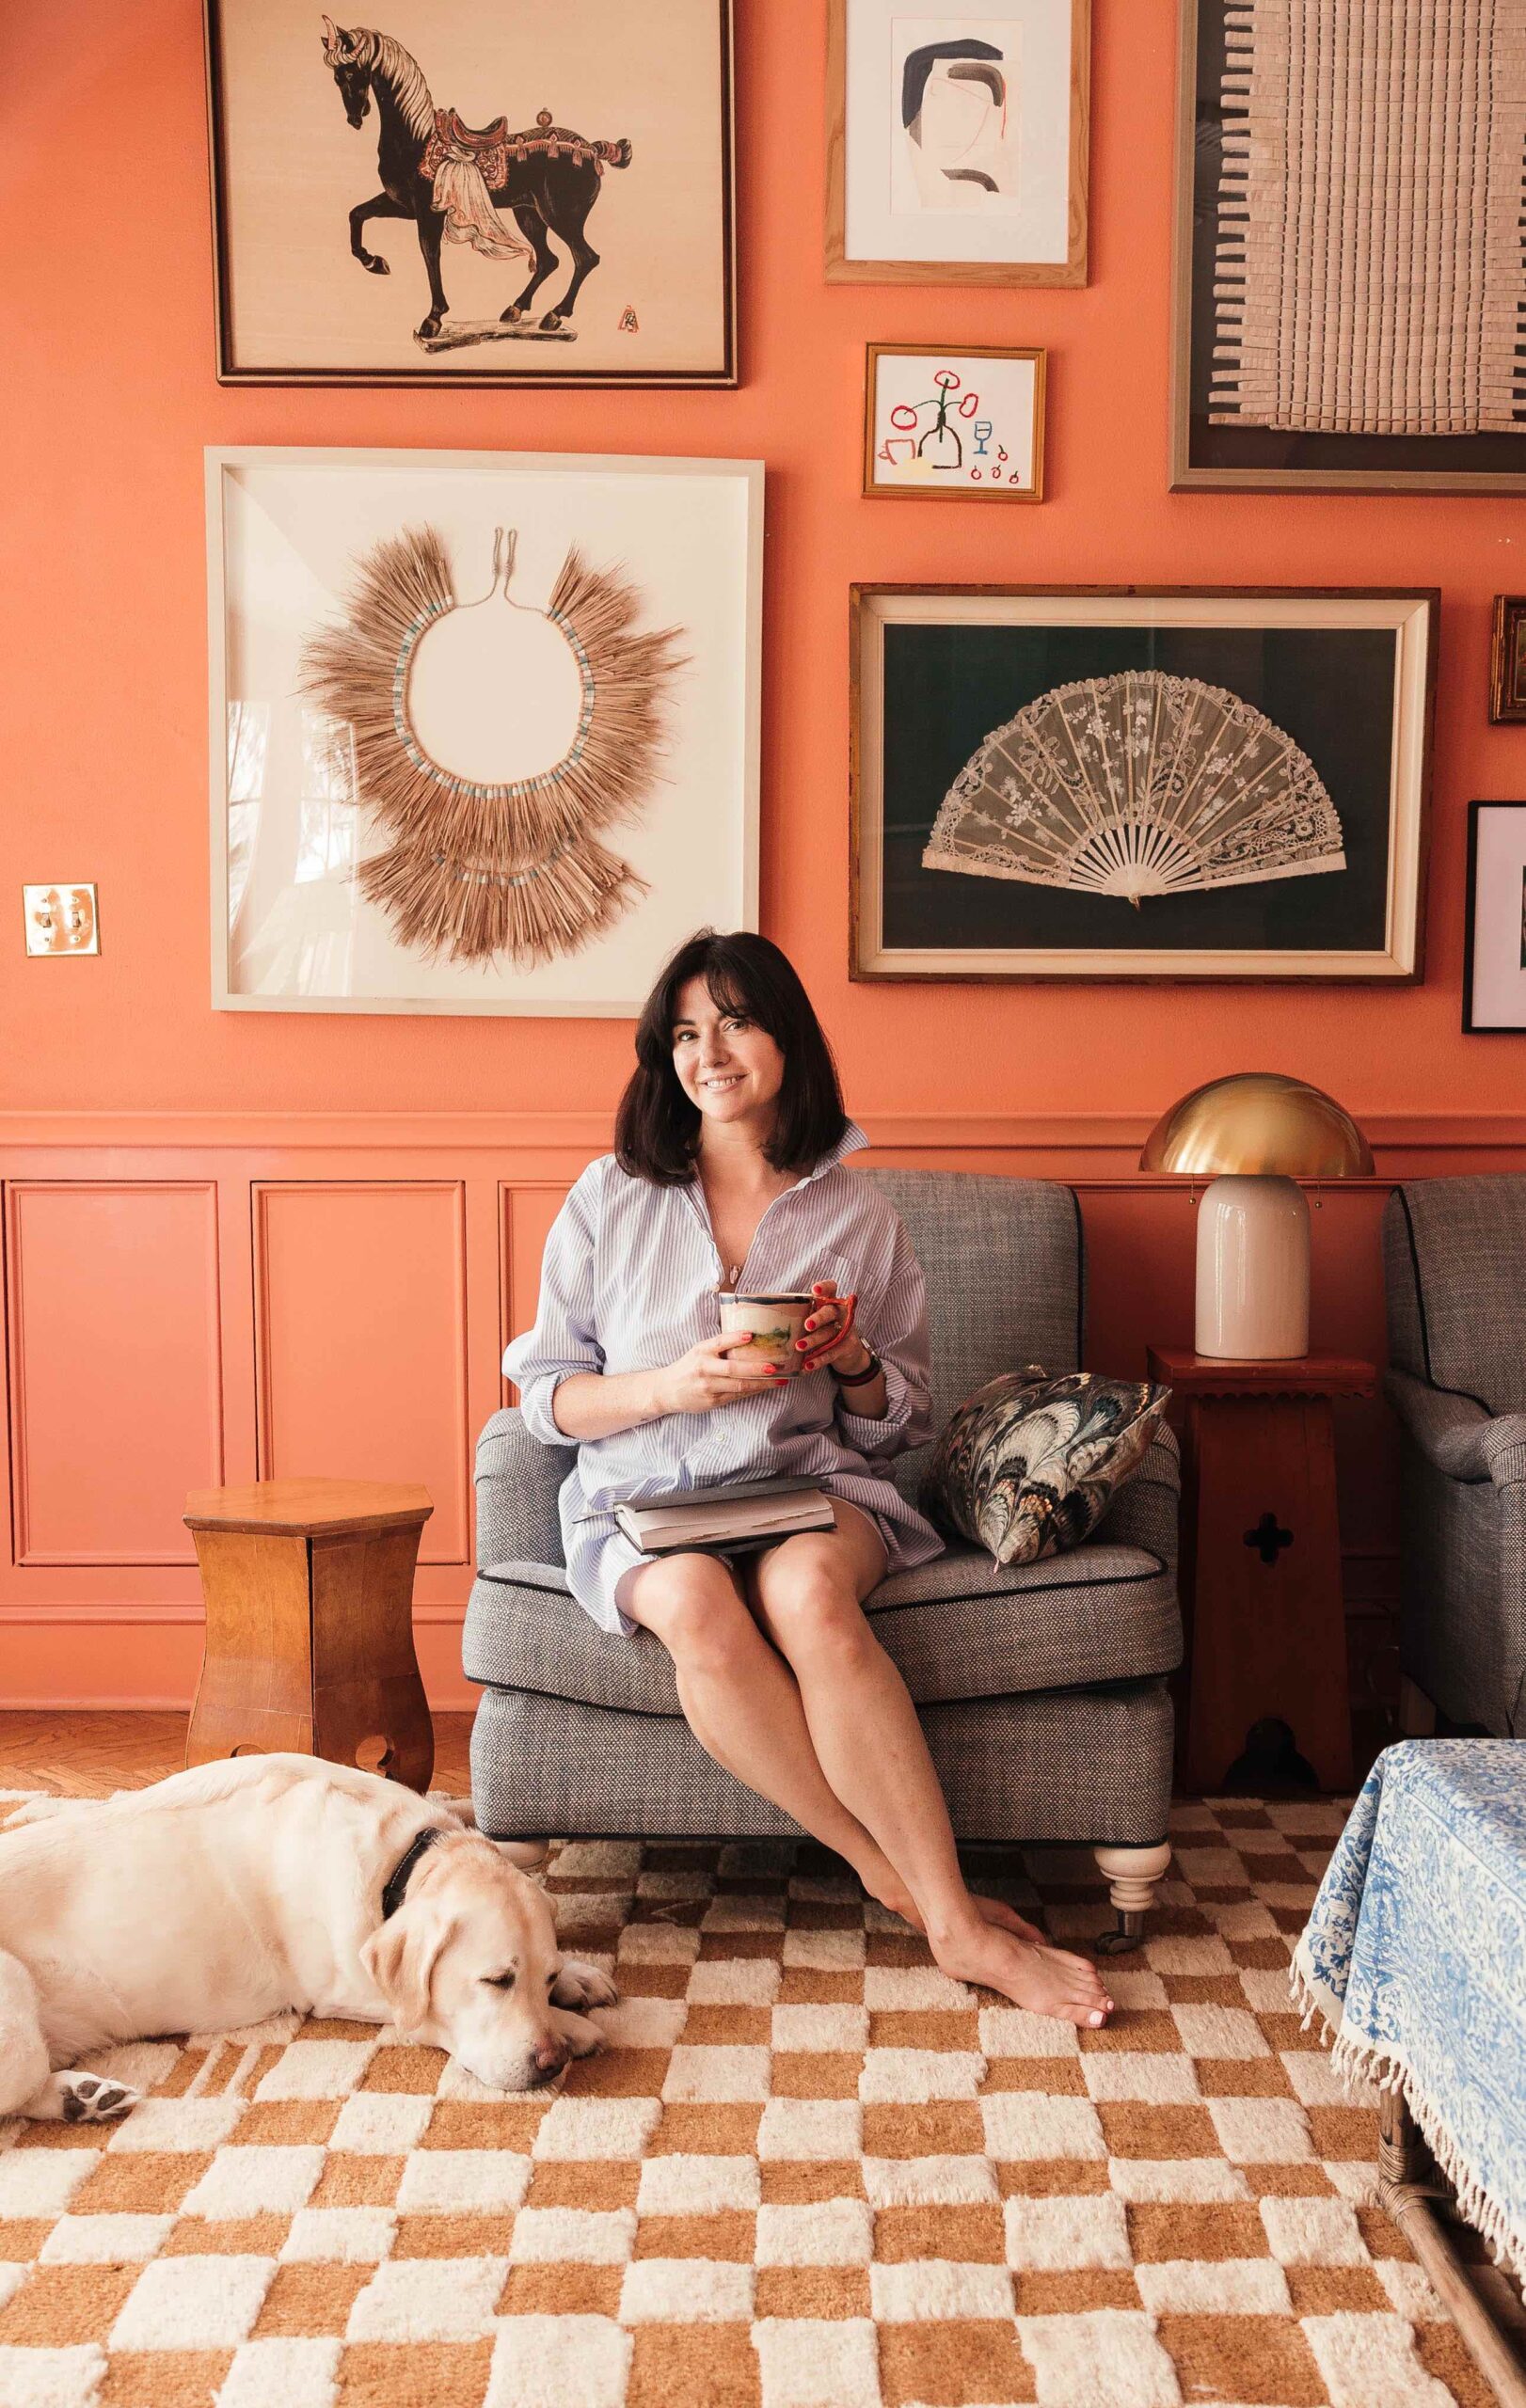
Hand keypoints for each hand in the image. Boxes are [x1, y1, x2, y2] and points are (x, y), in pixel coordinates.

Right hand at [656, 1330, 784, 1415]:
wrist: (668, 1390)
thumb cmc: (689, 1366)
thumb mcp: (699, 1350)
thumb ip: (719, 1346)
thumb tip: (751, 1336)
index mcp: (701, 1351)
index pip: (719, 1342)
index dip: (735, 1338)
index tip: (751, 1335)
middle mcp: (704, 1369)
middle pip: (733, 1368)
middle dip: (756, 1368)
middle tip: (775, 1366)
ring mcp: (708, 1387)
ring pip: (738, 1385)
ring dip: (762, 1383)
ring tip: (780, 1379)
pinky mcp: (712, 1401)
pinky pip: (737, 1395)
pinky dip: (753, 1391)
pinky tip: (766, 1387)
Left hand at [797, 1281, 866, 1375]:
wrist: (847, 1351)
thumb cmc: (823, 1329)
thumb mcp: (814, 1319)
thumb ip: (799, 1315)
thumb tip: (766, 1320)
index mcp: (830, 1301)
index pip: (831, 1288)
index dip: (824, 1287)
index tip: (815, 1290)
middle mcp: (840, 1312)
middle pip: (830, 1311)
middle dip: (818, 1318)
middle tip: (806, 1325)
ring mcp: (847, 1329)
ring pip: (829, 1333)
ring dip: (814, 1341)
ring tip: (799, 1347)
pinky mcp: (849, 1346)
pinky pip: (833, 1352)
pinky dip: (819, 1359)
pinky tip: (808, 1365)